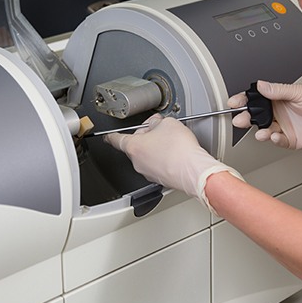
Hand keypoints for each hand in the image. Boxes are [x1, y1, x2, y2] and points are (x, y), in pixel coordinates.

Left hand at [104, 114, 243, 209]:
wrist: (194, 171)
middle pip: (136, 146)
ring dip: (157, 148)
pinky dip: (165, 159)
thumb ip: (157, 122)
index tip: (108, 135)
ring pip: (148, 157)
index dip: (111, 135)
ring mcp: (149, 173)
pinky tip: (177, 153)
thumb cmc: (180, 149)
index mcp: (134, 147)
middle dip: (146, 137)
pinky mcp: (161, 180)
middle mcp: (138, 162)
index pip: (116, 139)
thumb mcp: (168, 123)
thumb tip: (157, 125)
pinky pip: (159, 166)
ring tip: (172, 142)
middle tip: (159, 129)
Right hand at [227, 81, 301, 152]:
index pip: (257, 98)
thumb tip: (261, 85)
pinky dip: (272, 138)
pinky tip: (273, 135)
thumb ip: (279, 90)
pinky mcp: (289, 139)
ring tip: (259, 131)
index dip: (244, 100)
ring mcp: (283, 126)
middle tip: (239, 119)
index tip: (234, 101)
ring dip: (258, 130)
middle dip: (245, 117)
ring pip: (263, 128)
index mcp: (279, 98)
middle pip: (255, 115)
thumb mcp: (301, 92)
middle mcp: (278, 112)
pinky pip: (276, 139)